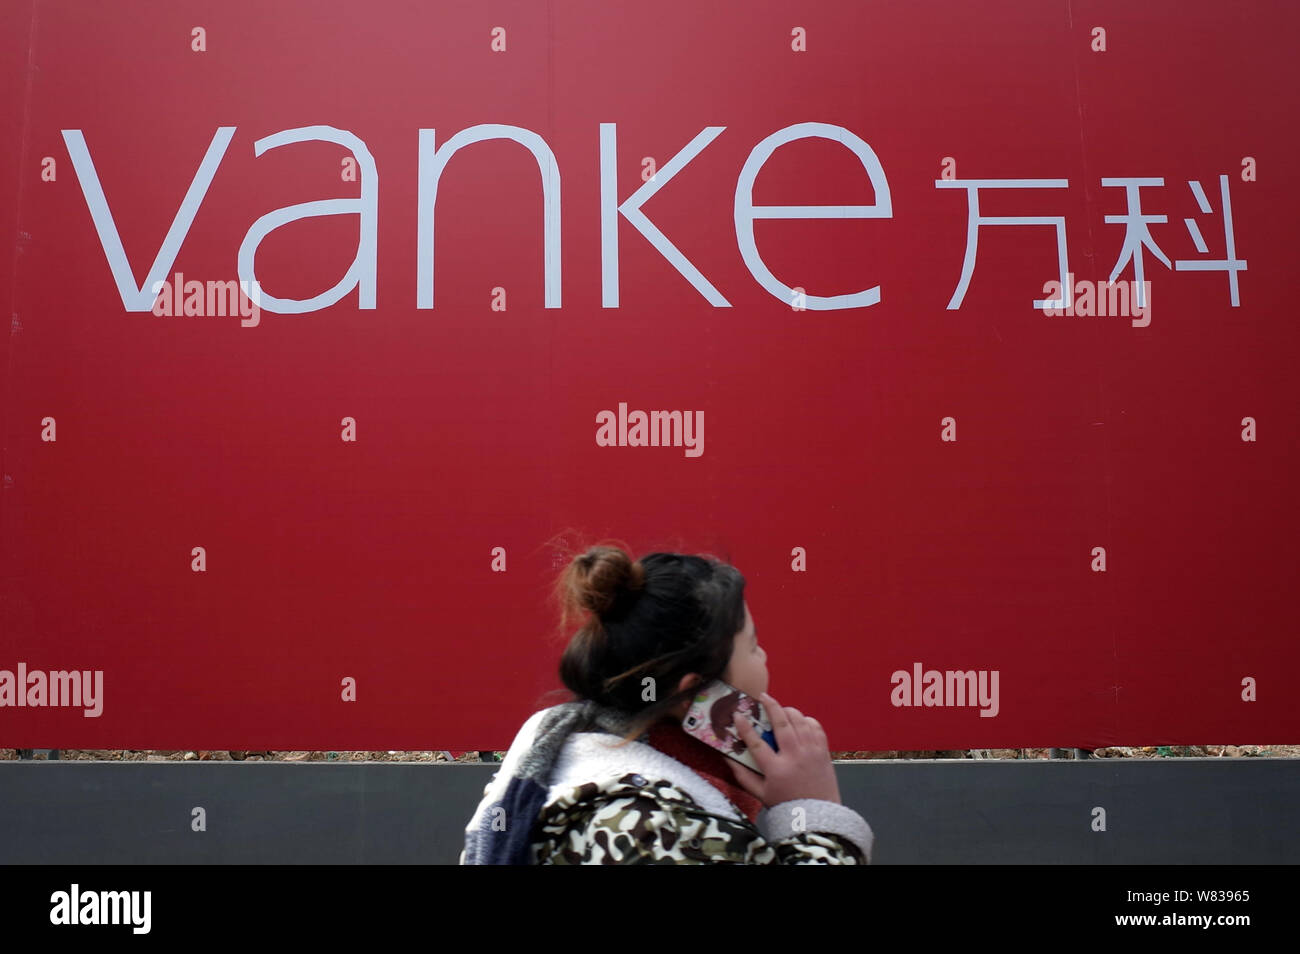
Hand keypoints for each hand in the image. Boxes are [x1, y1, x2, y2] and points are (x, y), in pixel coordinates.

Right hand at [727, 692, 841, 806]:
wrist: (818, 816)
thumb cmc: (787, 805)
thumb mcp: (761, 794)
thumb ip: (743, 776)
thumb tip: (728, 758)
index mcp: (776, 770)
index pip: (756, 743)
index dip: (745, 727)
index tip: (737, 715)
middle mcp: (794, 757)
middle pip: (781, 723)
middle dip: (770, 706)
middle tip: (763, 697)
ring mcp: (811, 752)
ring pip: (799, 720)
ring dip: (788, 711)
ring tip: (780, 709)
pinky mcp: (823, 751)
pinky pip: (814, 726)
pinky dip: (805, 720)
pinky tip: (798, 722)